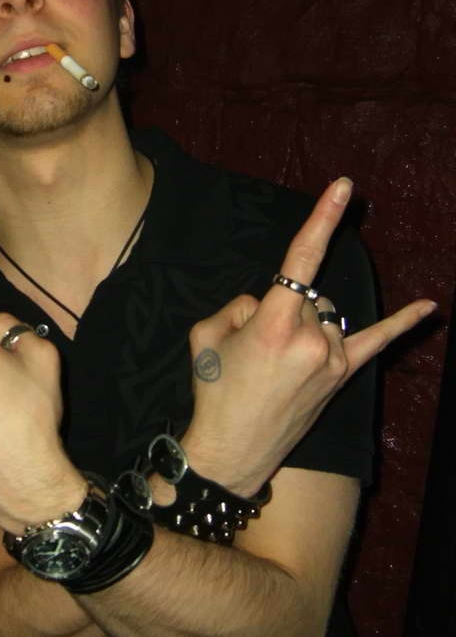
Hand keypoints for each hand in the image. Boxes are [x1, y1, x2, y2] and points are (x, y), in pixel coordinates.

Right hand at [183, 177, 435, 496]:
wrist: (232, 449)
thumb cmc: (214, 391)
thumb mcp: (205, 334)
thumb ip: (239, 305)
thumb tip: (266, 304)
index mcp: (274, 324)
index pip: (302, 260)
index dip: (322, 219)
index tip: (343, 186)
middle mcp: (312, 338)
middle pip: (307, 294)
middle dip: (282, 307)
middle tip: (255, 347)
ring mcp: (332, 358)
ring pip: (325, 314)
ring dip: (303, 324)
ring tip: (273, 363)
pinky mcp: (342, 376)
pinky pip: (377, 343)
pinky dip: (403, 323)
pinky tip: (430, 306)